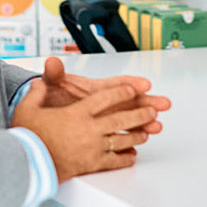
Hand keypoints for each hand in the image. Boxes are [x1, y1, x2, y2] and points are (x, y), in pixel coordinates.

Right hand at [11, 79, 161, 181]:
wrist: (27, 164)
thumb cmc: (29, 137)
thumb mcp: (29, 107)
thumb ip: (40, 89)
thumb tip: (44, 71)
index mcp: (77, 112)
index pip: (105, 97)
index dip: (122, 91)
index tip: (135, 88)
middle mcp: (88, 128)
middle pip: (120, 118)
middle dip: (140, 113)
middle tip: (155, 109)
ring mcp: (92, 147)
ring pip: (121, 139)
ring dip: (137, 134)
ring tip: (149, 131)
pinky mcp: (90, 164)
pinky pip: (113, 160)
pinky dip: (124, 157)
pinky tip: (133, 156)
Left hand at [38, 57, 170, 133]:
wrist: (43, 119)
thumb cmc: (51, 98)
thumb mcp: (51, 85)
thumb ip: (54, 74)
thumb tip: (52, 62)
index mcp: (94, 89)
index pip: (116, 85)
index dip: (131, 84)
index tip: (145, 84)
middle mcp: (104, 103)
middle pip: (130, 102)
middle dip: (147, 103)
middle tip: (163, 104)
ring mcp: (104, 118)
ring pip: (129, 119)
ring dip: (143, 122)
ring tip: (156, 126)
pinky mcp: (101, 133)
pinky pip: (119, 136)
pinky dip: (130, 140)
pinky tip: (139, 143)